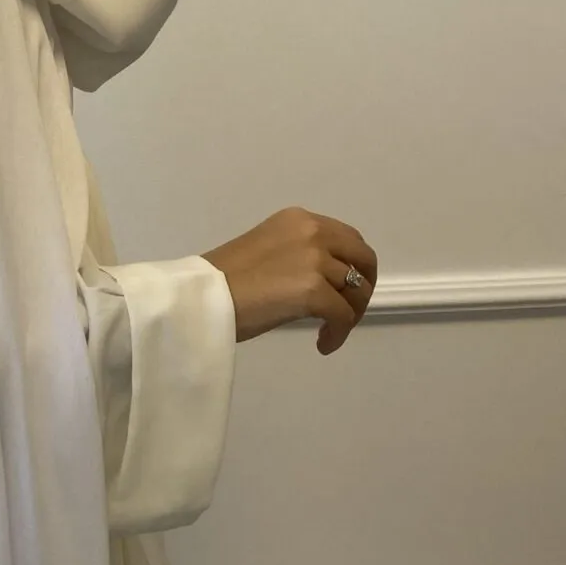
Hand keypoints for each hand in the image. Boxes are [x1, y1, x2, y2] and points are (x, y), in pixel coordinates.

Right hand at [203, 208, 377, 355]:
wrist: (202, 298)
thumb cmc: (222, 280)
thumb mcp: (268, 252)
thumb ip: (298, 255)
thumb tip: (324, 281)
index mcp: (298, 220)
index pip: (347, 239)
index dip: (354, 266)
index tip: (344, 289)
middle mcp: (312, 232)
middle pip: (363, 259)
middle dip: (362, 288)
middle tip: (349, 312)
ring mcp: (315, 260)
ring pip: (356, 291)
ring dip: (348, 315)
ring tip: (328, 332)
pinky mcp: (314, 290)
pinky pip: (343, 316)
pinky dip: (339, 333)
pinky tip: (323, 344)